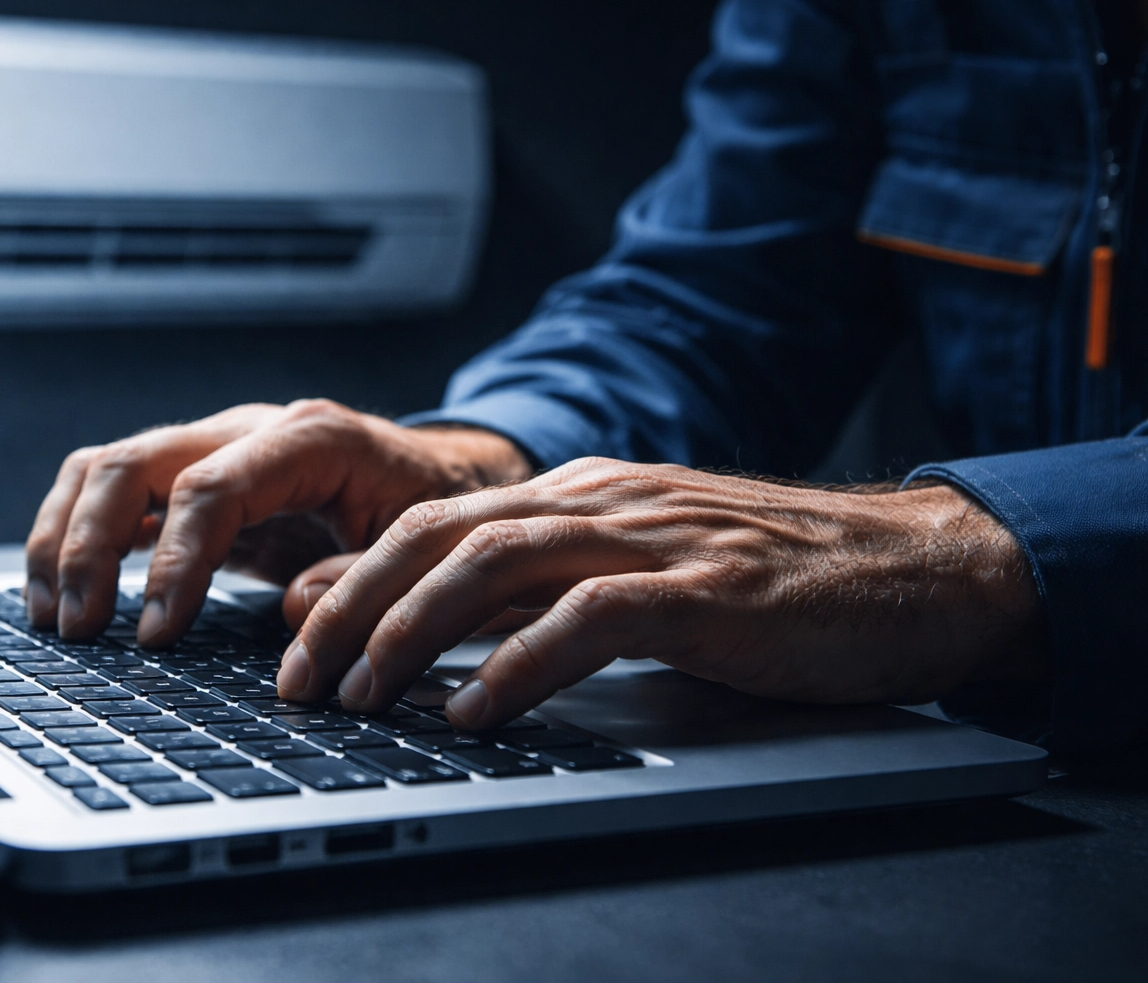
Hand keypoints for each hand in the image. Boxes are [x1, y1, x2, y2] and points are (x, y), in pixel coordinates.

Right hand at [23, 400, 531, 641]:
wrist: (442, 479)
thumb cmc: (429, 513)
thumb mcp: (418, 548)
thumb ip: (361, 576)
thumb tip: (298, 607)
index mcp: (308, 439)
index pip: (211, 487)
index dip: (173, 562)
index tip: (156, 633)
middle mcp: (248, 431)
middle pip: (133, 464)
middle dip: (90, 547)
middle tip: (79, 628)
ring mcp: (215, 450)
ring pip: (105, 468)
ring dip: (64, 539)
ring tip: (52, 616)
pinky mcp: (196, 480)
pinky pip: (116, 492)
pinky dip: (76, 537)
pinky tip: (61, 592)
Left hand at [277, 458, 1046, 729]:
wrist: (912, 567)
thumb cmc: (770, 580)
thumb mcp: (635, 572)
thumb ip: (539, 588)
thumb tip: (430, 626)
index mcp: (580, 495)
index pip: (435, 519)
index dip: (353, 573)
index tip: (291, 632)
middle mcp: (602, 502)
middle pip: (443, 535)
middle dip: (354, 605)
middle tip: (298, 678)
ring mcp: (654, 539)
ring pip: (499, 562)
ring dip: (414, 629)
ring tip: (359, 692)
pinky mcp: (707, 591)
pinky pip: (592, 618)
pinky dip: (520, 664)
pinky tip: (474, 710)